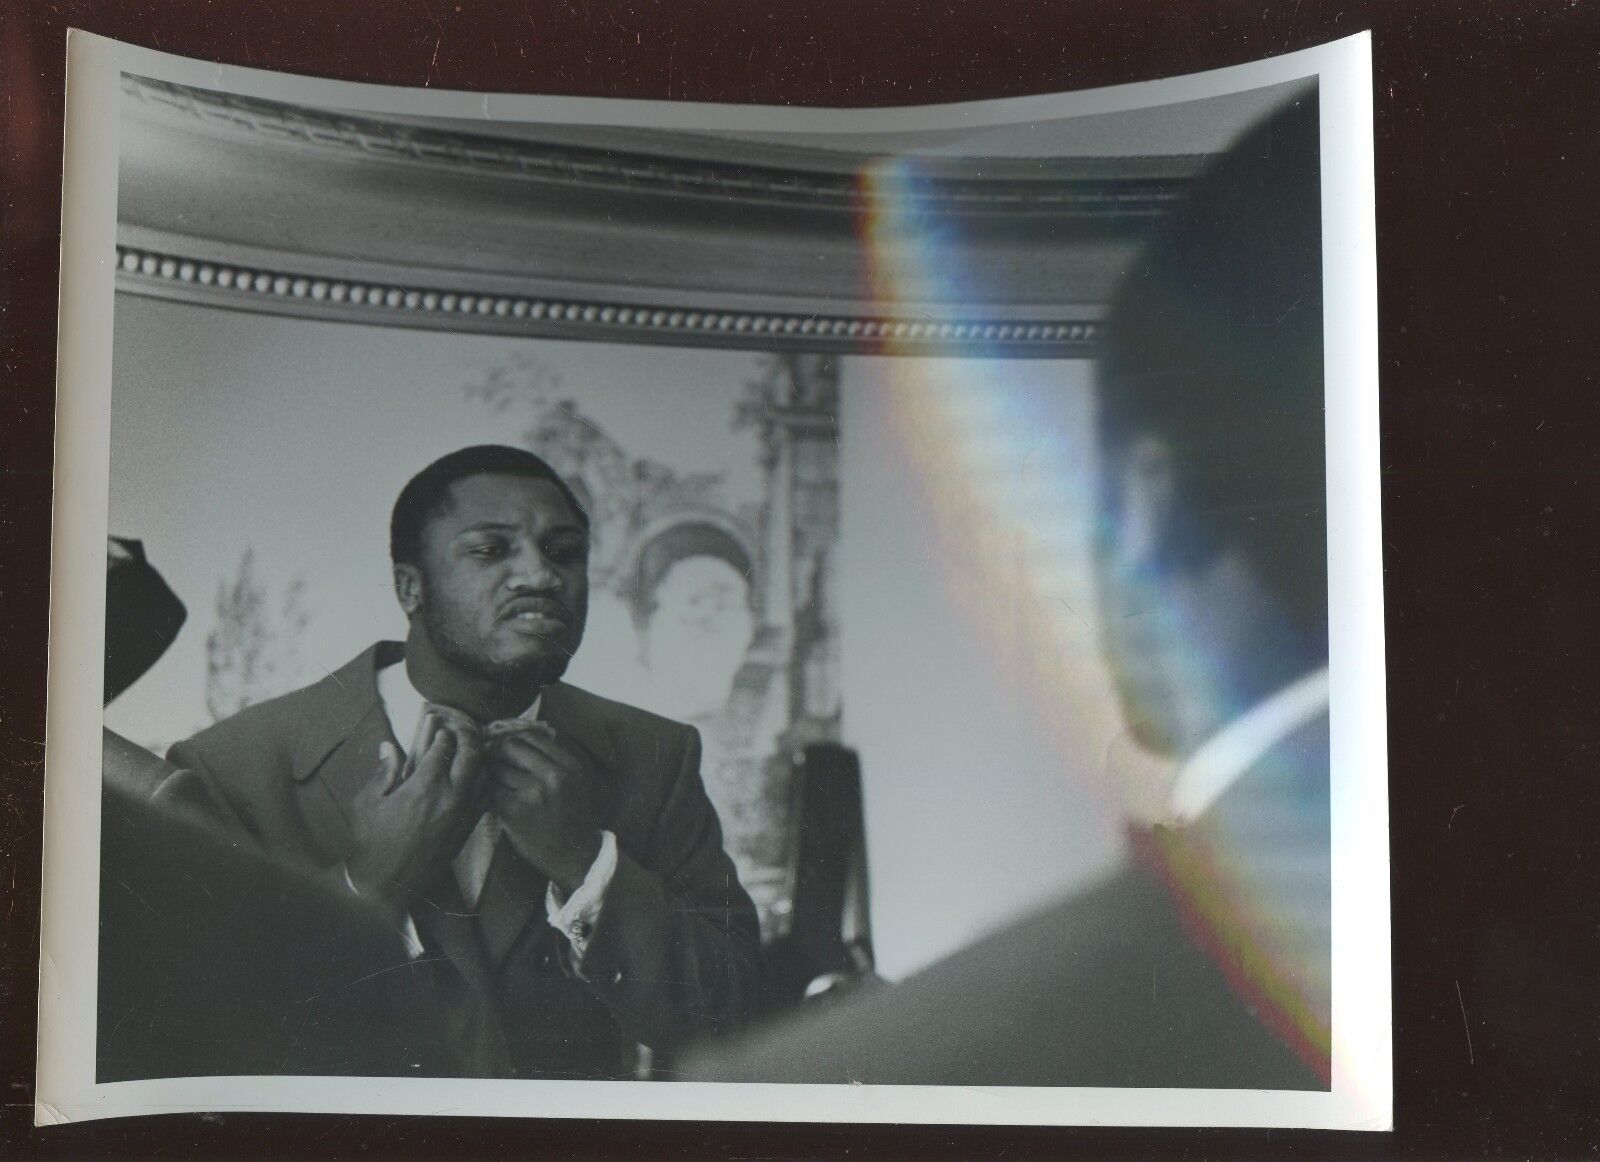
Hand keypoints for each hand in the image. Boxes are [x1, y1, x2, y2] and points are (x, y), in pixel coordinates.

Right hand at [345, 710, 486, 908]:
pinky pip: (485, 797)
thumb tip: (389, 746)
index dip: (442, 732)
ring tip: (468, 749)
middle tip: (459, 729)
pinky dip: (483, 781)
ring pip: (484, 774)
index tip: (439, 725)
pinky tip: (474, 777)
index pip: (444, 746)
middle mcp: (450, 797)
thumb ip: (383, 771)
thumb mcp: (368, 802)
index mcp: (424, 786)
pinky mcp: (468, 829)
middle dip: (467, 736)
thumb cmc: (371, 842)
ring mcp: (463, 813)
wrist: (386, 883)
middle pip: (471, 754)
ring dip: (478, 757)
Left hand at [486, 728, 600, 894]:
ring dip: (492, 774)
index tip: (503, 745)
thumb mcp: (574, 781)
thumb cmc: (571, 816)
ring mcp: (533, 793)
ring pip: (498, 768)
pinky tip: (495, 799)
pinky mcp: (515, 811)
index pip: (531, 736)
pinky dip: (489, 792)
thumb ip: (551, 759)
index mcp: (569, 765)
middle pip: (511, 747)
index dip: (512, 739)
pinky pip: (491, 789)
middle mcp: (554, 776)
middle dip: (497, 752)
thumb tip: (516, 736)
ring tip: (495, 782)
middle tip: (490, 759)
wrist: (576, 856)